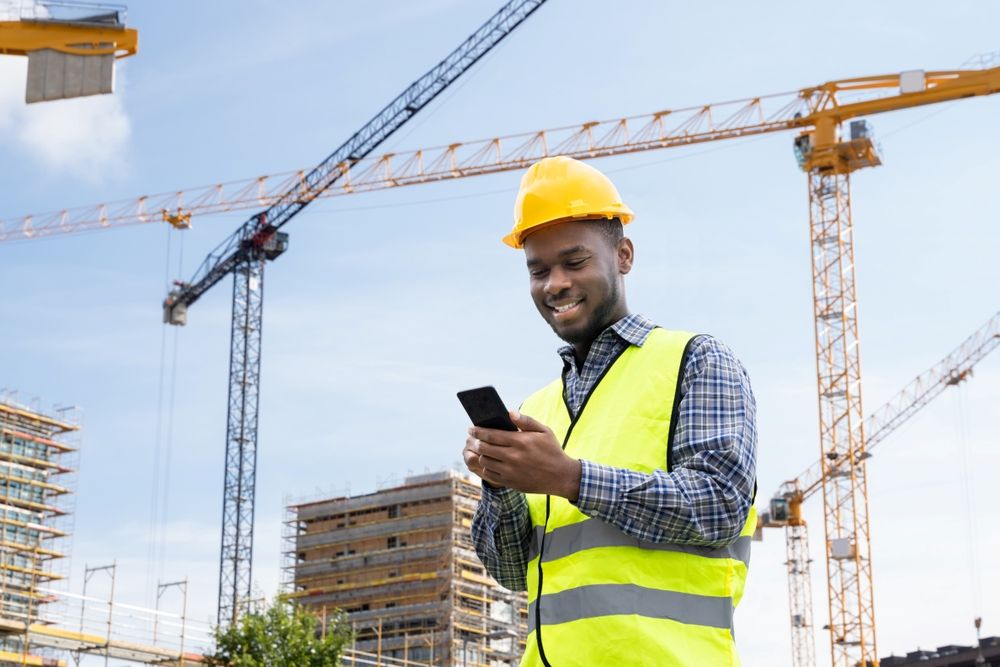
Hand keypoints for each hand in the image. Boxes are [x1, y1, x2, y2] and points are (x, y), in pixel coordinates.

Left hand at [464, 410, 581, 499]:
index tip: (471, 428)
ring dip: (480, 454)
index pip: (491, 434)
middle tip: (473, 438)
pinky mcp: (510, 482)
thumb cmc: (552, 451)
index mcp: (520, 441)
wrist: (561, 476)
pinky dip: (486, 467)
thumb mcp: (544, 431)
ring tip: (481, 450)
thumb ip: (526, 421)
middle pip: (484, 448)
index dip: (478, 431)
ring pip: (484, 461)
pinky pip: (489, 474)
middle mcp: (513, 456)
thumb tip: (509, 412)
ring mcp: (510, 471)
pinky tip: (489, 462)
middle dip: (476, 441)